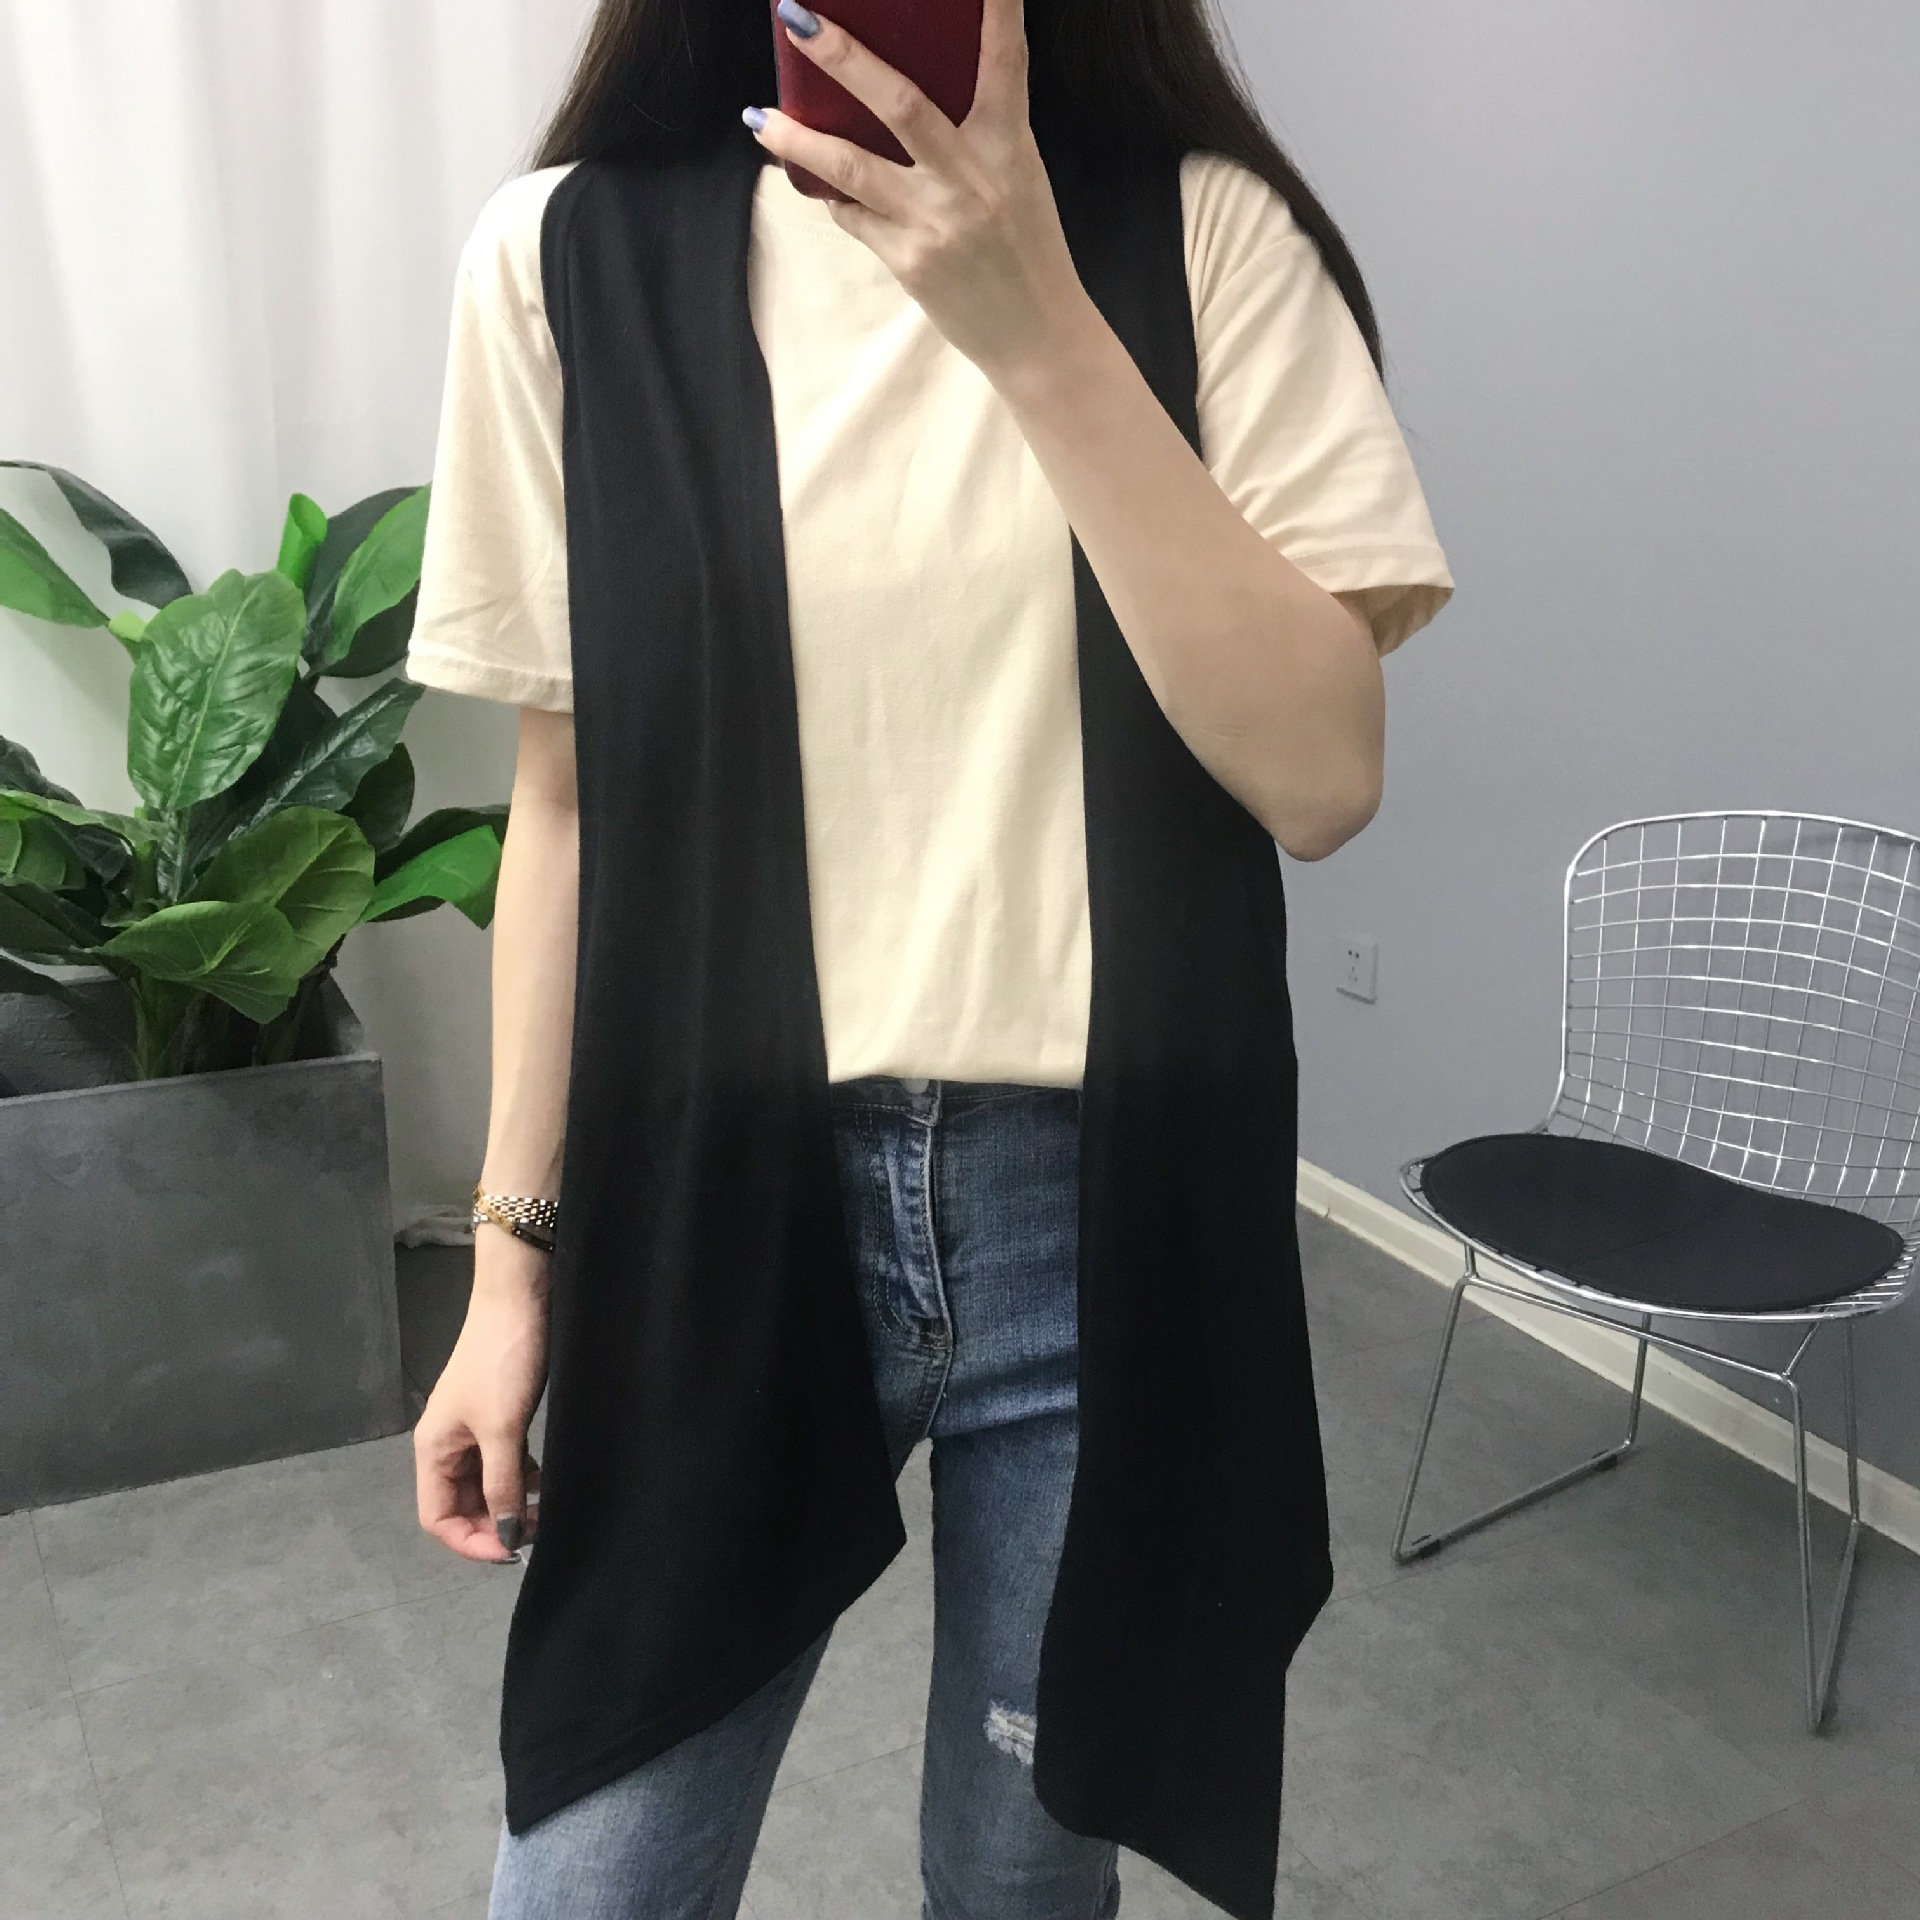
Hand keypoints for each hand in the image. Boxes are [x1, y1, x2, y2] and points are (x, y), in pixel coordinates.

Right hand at [413, 1232, 549, 1563]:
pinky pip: (504, 1462)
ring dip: (510, 1502)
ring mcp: (473, 1429)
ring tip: (545, 1511)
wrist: (520, 1297)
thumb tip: (505, 1536)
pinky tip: (545, 1483)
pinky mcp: (499, 1415)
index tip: (512, 1550)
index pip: (437, 1518)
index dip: (470, 1541)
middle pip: (462, 1505)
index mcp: (433, 1450)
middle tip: (537, 1532)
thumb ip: (501, 1485)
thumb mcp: (501, 1429)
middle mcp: (448, 1444)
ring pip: (486, 1484)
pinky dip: (521, 1477)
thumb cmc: (503, 1363)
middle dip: (495, 1524)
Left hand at [746, 0, 1101, 385]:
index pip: (1005, 63)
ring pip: (852, 167)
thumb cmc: (1028, 252)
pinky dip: (831, 194)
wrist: (1036, 338)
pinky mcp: (909, 261)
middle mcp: (971, 180)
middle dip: (843, 58)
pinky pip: (854, 217)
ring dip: (797, 139)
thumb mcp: (1018, 179)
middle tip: (796, 18)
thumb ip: (974, 135)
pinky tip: (811, 179)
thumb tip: (905, 94)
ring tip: (757, 117)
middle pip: (901, 104)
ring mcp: (935, 222)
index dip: (997, 11)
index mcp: (1008, 148)